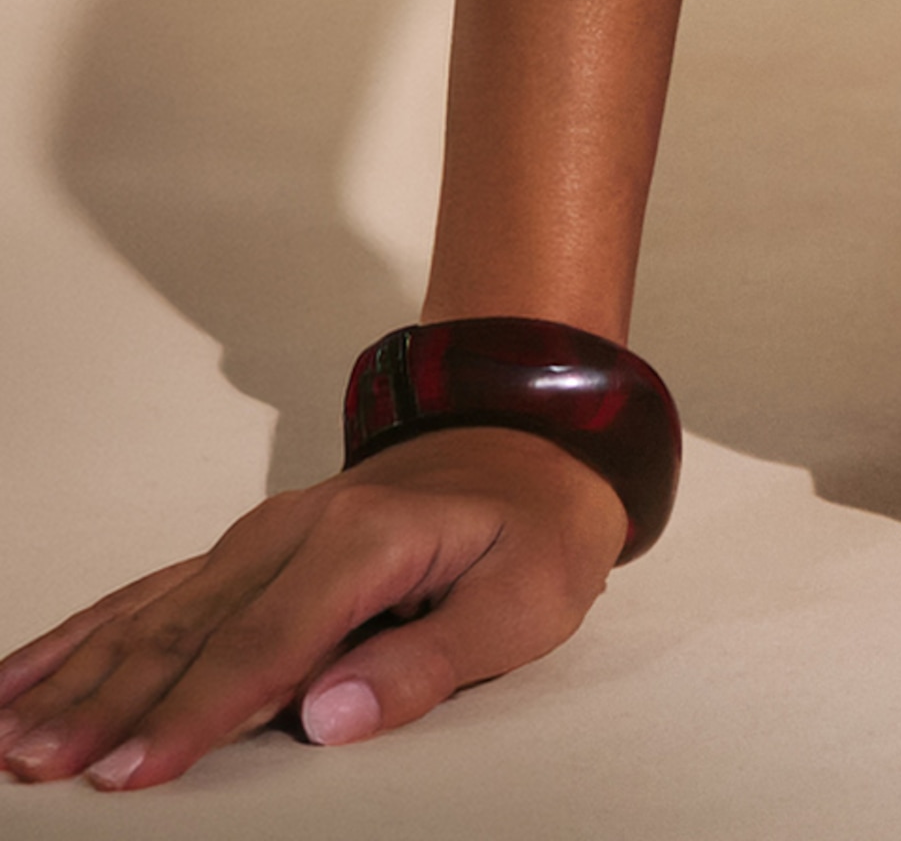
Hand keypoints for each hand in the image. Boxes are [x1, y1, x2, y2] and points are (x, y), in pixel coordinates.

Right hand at [0, 428, 624, 790]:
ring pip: (154, 615)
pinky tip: (18, 678)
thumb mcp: (525, 600)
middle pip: (191, 631)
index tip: (132, 771)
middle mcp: (298, 530)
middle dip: (110, 705)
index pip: (267, 644)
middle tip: (40, 769)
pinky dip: (81, 637)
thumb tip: (330, 716)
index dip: (197, 712)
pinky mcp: (243, 552)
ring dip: (78, 677)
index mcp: (367, 540)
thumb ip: (432, 662)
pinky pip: (149, 595)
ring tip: (9, 739)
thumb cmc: (535, 529)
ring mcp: (262, 537)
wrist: (533, 442)